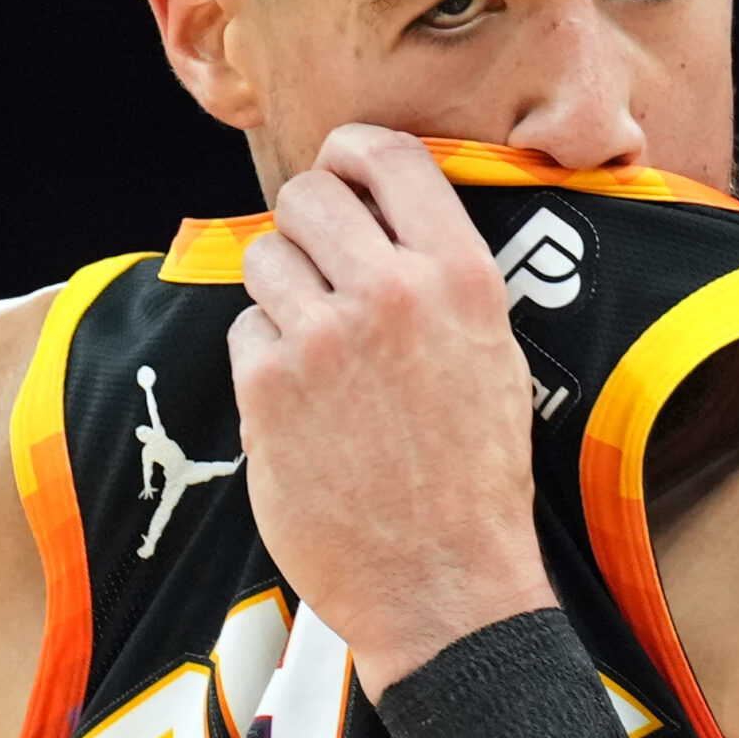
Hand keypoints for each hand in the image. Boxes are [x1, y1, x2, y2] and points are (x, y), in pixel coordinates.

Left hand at [228, 124, 557, 692]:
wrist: (443, 584)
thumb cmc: (475, 480)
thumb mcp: (493, 356)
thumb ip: (441, 280)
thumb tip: (381, 222)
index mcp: (460, 277)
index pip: (391, 156)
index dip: (353, 153)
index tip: (342, 170)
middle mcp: (392, 292)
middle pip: (309, 195)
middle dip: (304, 224)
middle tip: (317, 267)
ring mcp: (322, 337)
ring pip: (265, 258)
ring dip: (279, 294)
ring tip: (314, 350)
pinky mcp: (267, 388)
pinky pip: (245, 332)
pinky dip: (263, 363)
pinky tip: (302, 408)